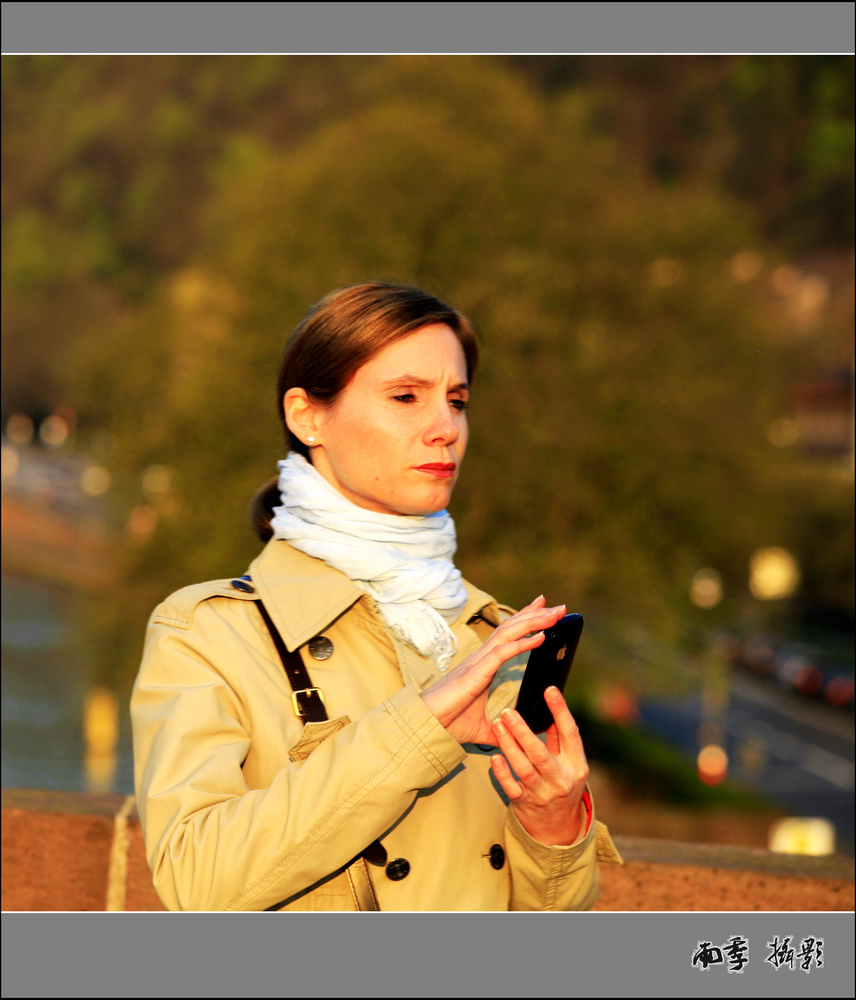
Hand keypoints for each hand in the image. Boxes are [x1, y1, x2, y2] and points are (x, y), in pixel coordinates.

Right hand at [420, 597, 565, 745]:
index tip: (544, 609)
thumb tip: (517, 735)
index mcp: (483, 666)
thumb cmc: (448, 723)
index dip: (525, 620)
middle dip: (535, 614)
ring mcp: (478, 663)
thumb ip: (502, 729)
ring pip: (508, 633)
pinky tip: (540, 637)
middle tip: (558, 605)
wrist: (426, 727)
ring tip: (554, 613)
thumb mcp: (484, 727)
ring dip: (533, 621)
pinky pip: (502, 653)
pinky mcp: (475, 673)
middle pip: (511, 627)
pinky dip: (522, 643)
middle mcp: (482, 658)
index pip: (508, 636)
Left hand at [490, 686, 589, 845]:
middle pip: (540, 753)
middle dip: (523, 731)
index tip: (549, 690)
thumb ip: (558, 738)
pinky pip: (511, 788)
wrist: (558, 829)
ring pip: (523, 768)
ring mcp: (542, 793)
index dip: (560, 711)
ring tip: (498, 725)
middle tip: (508, 712)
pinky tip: (495, 757)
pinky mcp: (525, 804)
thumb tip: (548, 707)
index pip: (570, 734)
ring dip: (508, 746)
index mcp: (576, 764)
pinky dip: (502, 773)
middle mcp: (560, 779)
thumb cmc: (562, 784)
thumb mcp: (569, 762)